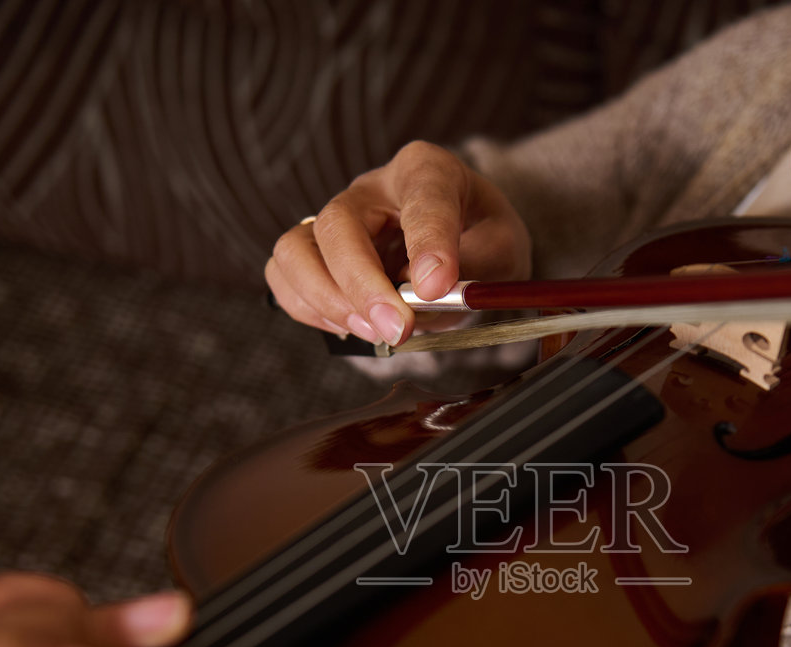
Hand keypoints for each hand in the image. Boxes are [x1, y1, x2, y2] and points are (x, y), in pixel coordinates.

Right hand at [266, 140, 531, 345]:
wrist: (464, 245)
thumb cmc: (481, 240)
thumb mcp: (506, 248)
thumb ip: (478, 264)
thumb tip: (426, 291)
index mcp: (425, 170)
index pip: (422, 194)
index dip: (427, 240)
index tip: (435, 287)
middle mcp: (371, 189)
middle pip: (338, 225)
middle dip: (362, 285)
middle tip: (396, 329)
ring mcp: (335, 220)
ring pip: (294, 250)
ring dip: (326, 300)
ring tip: (372, 331)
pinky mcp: (315, 253)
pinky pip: (284, 277)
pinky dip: (309, 310)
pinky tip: (350, 325)